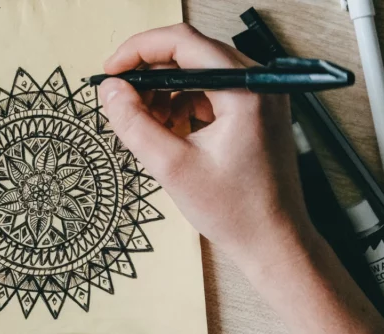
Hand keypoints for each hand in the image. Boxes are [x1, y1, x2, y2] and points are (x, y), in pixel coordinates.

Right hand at [98, 24, 303, 261]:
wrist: (273, 242)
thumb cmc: (235, 211)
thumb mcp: (172, 168)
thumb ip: (134, 123)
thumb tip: (110, 91)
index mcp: (245, 90)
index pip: (183, 42)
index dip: (139, 50)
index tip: (111, 70)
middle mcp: (258, 84)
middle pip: (191, 52)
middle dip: (150, 73)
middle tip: (122, 98)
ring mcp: (260, 95)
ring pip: (198, 70)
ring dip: (165, 90)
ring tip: (147, 123)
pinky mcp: (256, 110)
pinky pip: (210, 89)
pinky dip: (183, 102)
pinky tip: (169, 130)